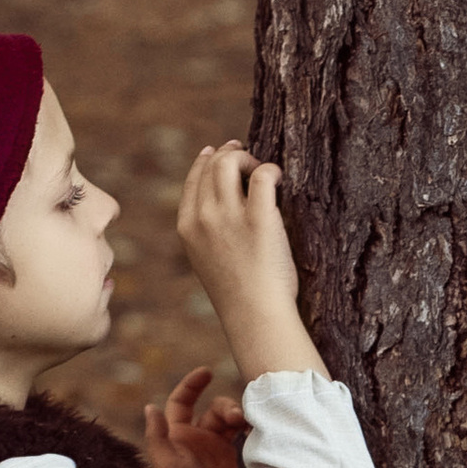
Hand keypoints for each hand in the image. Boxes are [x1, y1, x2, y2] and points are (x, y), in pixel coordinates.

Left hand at [141, 366, 247, 467]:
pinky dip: (249, 427)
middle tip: (237, 418)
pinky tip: (256, 429)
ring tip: (248, 424)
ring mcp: (214, 449)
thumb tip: (150, 407)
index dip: (192, 384)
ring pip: (229, 419)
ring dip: (238, 415)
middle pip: (212, 408)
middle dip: (226, 406)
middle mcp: (195, 440)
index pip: (181, 402)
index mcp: (177, 436)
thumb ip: (157, 438)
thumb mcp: (166, 467)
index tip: (207, 372)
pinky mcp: (231, 459)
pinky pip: (241, 434)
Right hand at [174, 144, 327, 381]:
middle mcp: (203, 217)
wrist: (254, 316)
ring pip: (230, 162)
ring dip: (249, 159)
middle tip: (249, 158)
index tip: (220, 151)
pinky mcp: (259, 218)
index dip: (206, 160)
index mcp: (187, 227)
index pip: (193, 180)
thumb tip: (222, 211)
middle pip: (212, 165)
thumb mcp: (207, 261)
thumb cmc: (239, 296)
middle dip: (230, 154)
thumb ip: (207, 234)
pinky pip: (263, 175)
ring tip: (263, 171)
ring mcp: (228, 216)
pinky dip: (271, 170)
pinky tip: (279, 178)